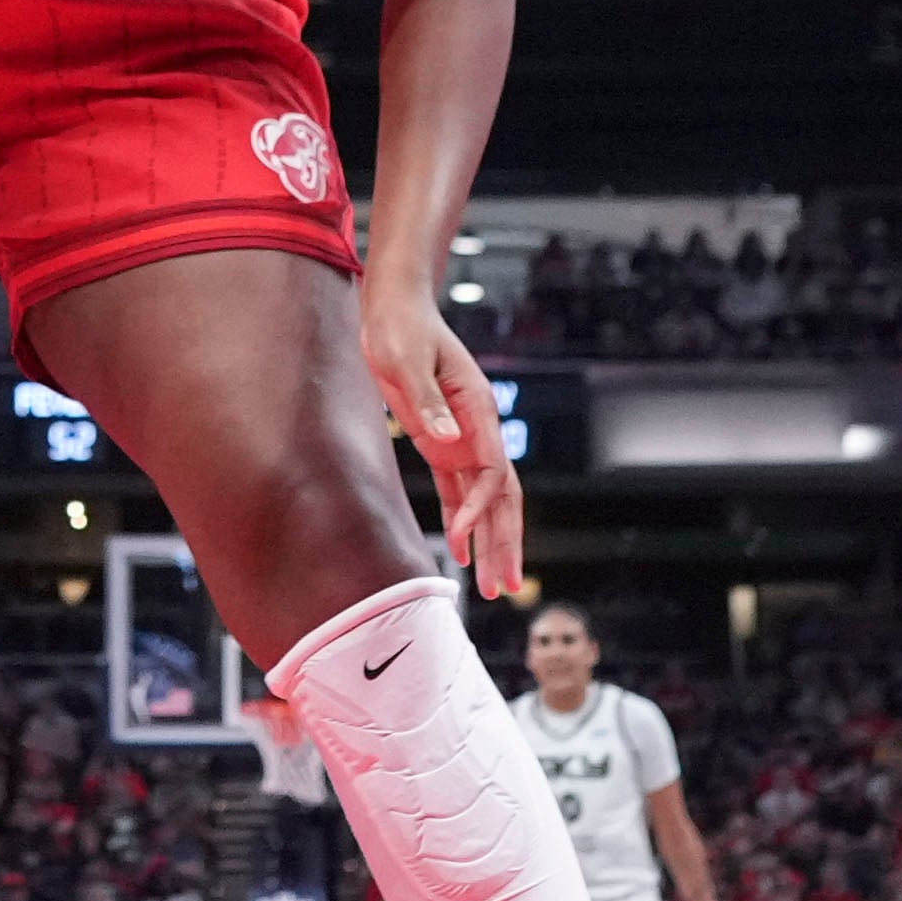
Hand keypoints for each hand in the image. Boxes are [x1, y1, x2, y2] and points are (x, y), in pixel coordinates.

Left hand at [359, 282, 521, 600]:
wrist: (395, 312)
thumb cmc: (400, 330)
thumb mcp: (405, 360)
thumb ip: (425, 398)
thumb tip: (446, 437)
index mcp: (479, 411)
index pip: (492, 471)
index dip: (482, 506)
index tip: (463, 535)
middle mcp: (479, 431)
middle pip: (503, 497)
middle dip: (507, 542)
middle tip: (507, 587)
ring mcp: (463, 440)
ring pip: (487, 502)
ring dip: (492, 542)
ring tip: (494, 587)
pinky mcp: (443, 445)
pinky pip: (459, 493)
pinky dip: (464, 524)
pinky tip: (463, 553)